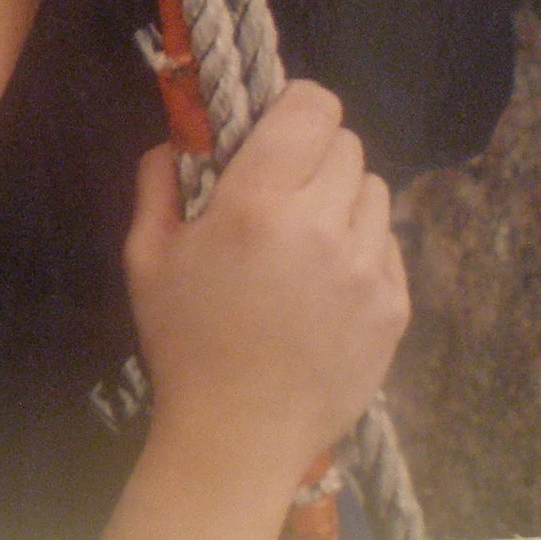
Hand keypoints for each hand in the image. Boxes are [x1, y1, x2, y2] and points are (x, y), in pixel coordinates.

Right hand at [124, 82, 408, 496]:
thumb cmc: (184, 341)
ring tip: (309, 236)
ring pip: (374, 190)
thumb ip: (159, 182)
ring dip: (342, 197)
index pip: (313, 107)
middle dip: (313, 155)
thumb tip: (180, 138)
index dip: (295, 104)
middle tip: (282, 190)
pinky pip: (389, 242)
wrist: (239, 434)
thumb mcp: (145, 255)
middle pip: (347, 144)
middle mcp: (322, 224)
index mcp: (257, 202)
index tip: (273, 128)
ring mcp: (368, 267)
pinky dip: (362, 245)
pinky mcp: (395, 305)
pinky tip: (327, 279)